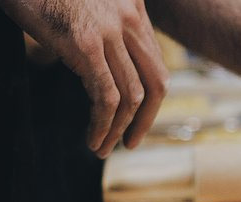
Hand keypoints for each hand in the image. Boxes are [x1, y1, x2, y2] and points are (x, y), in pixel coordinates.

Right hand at [0, 0, 169, 157]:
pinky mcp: (85, 44)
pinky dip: (103, 125)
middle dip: (145, 120)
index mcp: (133, 6)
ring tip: (102, 148)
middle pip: (155, 83)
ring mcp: (109, 31)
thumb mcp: (84, 3)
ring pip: (130, 97)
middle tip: (130, 143)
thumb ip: (101, 28)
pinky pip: (106, 98)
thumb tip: (98, 64)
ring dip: (118, 130)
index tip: (139, 120)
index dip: (152, 99)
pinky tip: (92, 140)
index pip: (155, 64)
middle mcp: (129, 17)